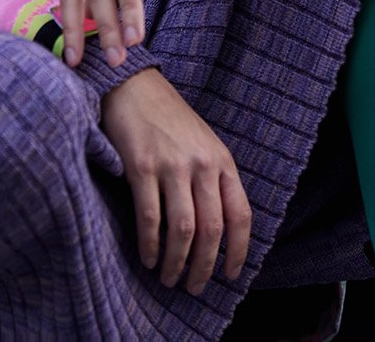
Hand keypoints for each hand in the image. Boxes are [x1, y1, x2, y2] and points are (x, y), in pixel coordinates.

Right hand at [102, 69, 251, 292]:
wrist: (134, 87)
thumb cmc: (168, 120)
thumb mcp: (203, 145)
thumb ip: (212, 179)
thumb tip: (217, 230)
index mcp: (222, 161)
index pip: (240, 214)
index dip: (238, 250)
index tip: (231, 275)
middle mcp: (202, 164)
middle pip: (212, 229)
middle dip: (204, 266)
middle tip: (194, 288)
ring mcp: (173, 165)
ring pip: (182, 229)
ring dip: (176, 263)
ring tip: (169, 279)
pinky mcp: (142, 167)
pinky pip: (150, 217)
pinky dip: (150, 245)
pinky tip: (149, 259)